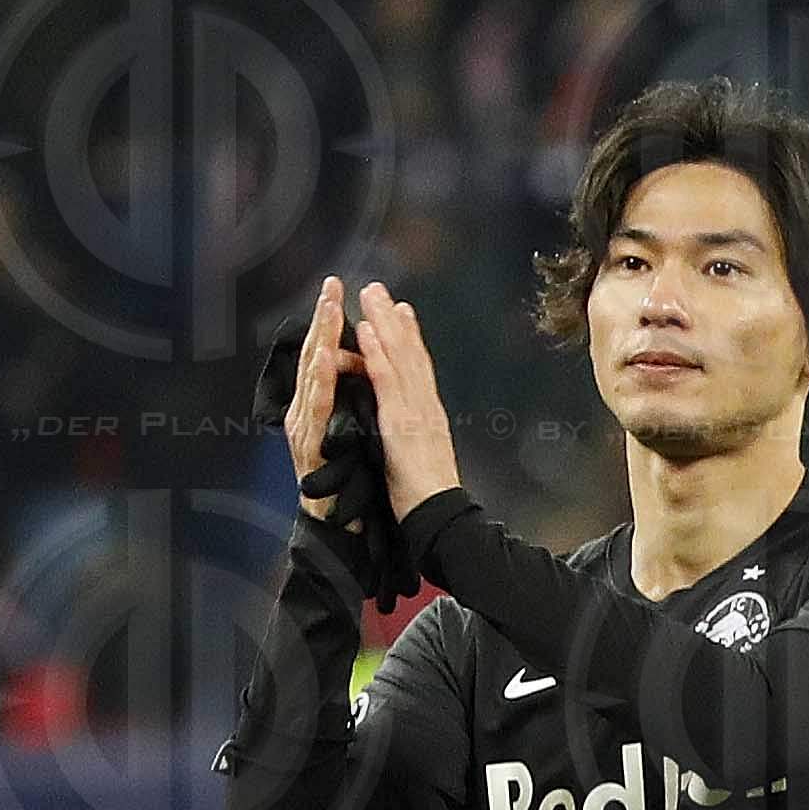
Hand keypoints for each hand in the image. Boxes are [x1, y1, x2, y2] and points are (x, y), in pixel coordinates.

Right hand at [280, 275, 355, 519]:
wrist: (336, 525)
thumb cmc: (344, 481)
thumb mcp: (349, 431)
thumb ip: (348, 400)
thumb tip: (355, 369)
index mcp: (320, 406)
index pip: (326, 355)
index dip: (331, 322)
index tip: (339, 289)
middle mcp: (307, 412)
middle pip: (315, 358)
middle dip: (323, 319)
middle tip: (330, 286)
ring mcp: (305, 428)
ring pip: (313, 376)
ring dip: (320, 340)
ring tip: (328, 310)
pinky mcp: (310, 445)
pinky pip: (317, 409)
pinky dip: (320, 381)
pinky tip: (324, 357)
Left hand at [348, 279, 462, 512]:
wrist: (440, 520)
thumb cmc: (426, 498)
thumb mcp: (419, 457)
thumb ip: (413, 435)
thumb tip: (405, 423)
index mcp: (429, 416)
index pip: (419, 369)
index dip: (409, 338)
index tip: (401, 311)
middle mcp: (426, 407)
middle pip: (411, 355)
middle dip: (394, 320)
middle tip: (379, 289)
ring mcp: (417, 413)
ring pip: (401, 360)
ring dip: (385, 324)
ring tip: (370, 295)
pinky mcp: (403, 424)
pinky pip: (388, 383)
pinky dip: (378, 354)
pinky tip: (368, 331)